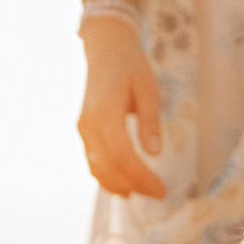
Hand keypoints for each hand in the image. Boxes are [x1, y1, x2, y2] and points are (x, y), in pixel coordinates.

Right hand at [77, 13, 165, 198]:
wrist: (104, 49)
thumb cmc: (129, 66)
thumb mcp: (148, 89)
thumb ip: (150, 121)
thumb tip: (154, 153)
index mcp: (105, 112)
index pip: (121, 155)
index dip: (140, 176)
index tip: (161, 188)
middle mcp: (88, 124)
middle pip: (108, 166)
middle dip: (133, 184)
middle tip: (157, 194)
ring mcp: (82, 128)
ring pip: (95, 168)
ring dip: (118, 185)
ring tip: (142, 193)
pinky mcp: (83, 130)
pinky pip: (91, 160)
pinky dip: (105, 177)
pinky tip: (123, 184)